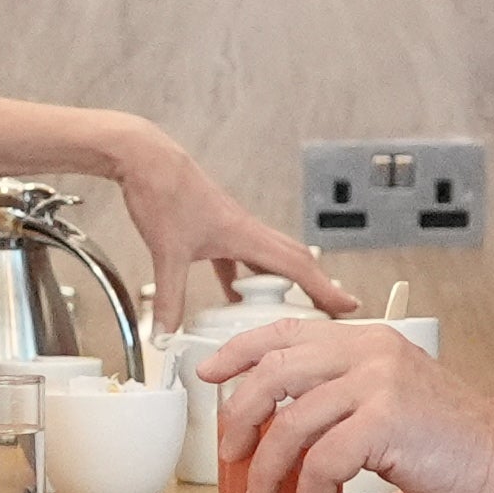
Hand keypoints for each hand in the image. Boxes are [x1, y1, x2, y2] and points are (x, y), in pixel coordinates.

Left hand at [94, 122, 352, 323]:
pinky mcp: (213, 226)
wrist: (145, 159)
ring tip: (286, 309)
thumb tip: (166, 334)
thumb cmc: (162, 191)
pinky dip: (243, 277)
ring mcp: (231, 227)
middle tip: (327, 310)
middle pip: (294, 260)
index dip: (325, 289)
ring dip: (281, 282)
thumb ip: (169, 299)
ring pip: (269, 257)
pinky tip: (232, 295)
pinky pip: (239, 257)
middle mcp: (246, 230)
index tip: (348, 305)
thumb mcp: (167, 253)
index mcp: (246, 235)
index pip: (298, 267)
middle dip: (314, 287)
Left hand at [202, 321, 493, 492]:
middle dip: (238, 418)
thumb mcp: (393, 398)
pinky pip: (321, 462)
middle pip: (274, 374)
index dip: (239, 351)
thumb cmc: (453, 440)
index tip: (209, 373)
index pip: (287, 332)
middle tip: (229, 454)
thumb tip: (283, 428)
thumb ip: (345, 397)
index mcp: (368, 340)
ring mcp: (378, 384)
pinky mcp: (387, 422)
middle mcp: (370, 352)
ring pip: (289, 424)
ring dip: (265, 470)